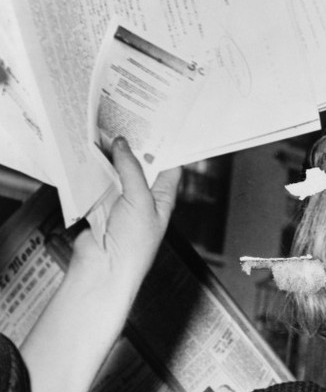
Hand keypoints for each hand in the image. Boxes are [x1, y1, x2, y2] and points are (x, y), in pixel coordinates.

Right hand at [69, 138, 180, 294]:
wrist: (103, 269)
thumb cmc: (133, 245)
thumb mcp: (140, 201)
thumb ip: (131, 170)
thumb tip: (123, 144)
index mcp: (164, 198)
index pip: (169, 166)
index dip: (166, 147)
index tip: (158, 125)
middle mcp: (144, 199)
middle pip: (140, 166)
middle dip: (133, 147)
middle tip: (125, 122)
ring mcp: (121, 202)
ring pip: (117, 172)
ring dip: (110, 156)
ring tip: (104, 131)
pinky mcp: (99, 205)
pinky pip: (97, 182)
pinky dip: (93, 169)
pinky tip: (88, 152)